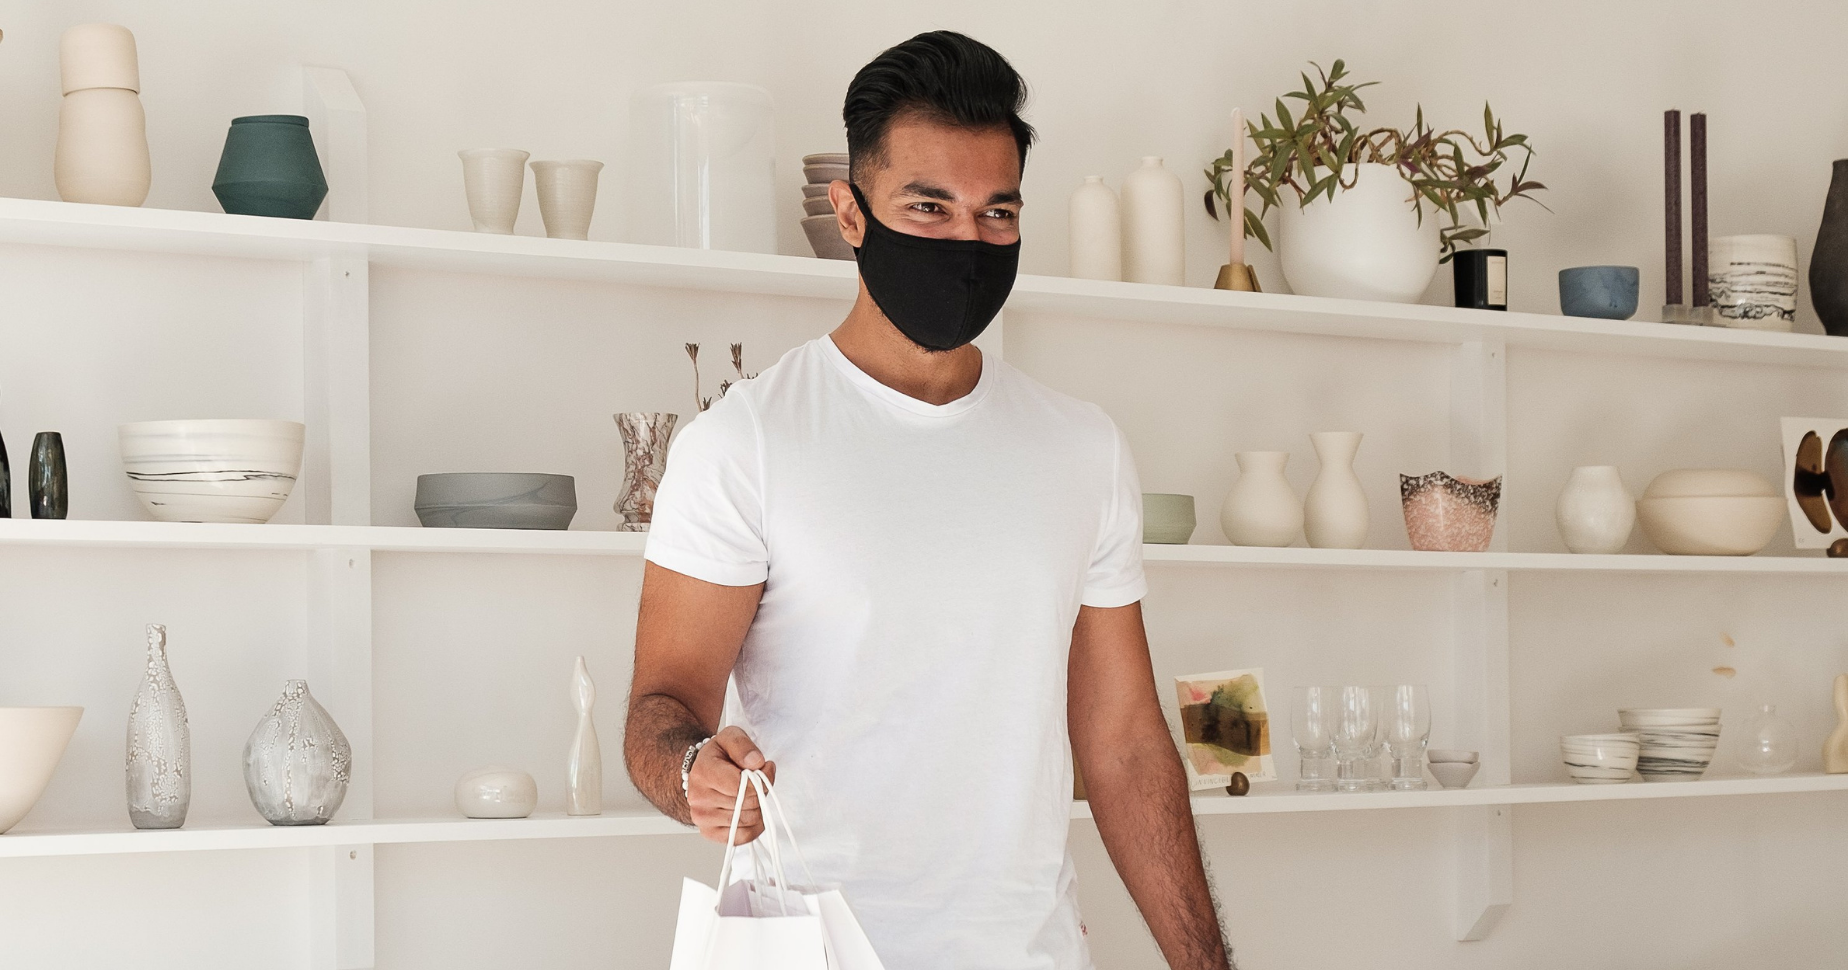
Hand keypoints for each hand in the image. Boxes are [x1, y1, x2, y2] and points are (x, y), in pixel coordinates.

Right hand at [687, 726, 776, 844]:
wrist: (700, 773)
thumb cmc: (718, 756)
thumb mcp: (730, 736)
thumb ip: (743, 745)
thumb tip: (756, 763)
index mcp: (703, 772)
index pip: (741, 787)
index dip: (761, 779)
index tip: (765, 768)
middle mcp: (698, 798)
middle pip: (747, 804)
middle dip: (760, 792)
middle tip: (757, 781)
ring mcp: (702, 818)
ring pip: (748, 820)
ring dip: (758, 807)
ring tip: (750, 793)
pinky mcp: (709, 832)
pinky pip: (742, 837)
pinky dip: (754, 826)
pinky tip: (750, 810)